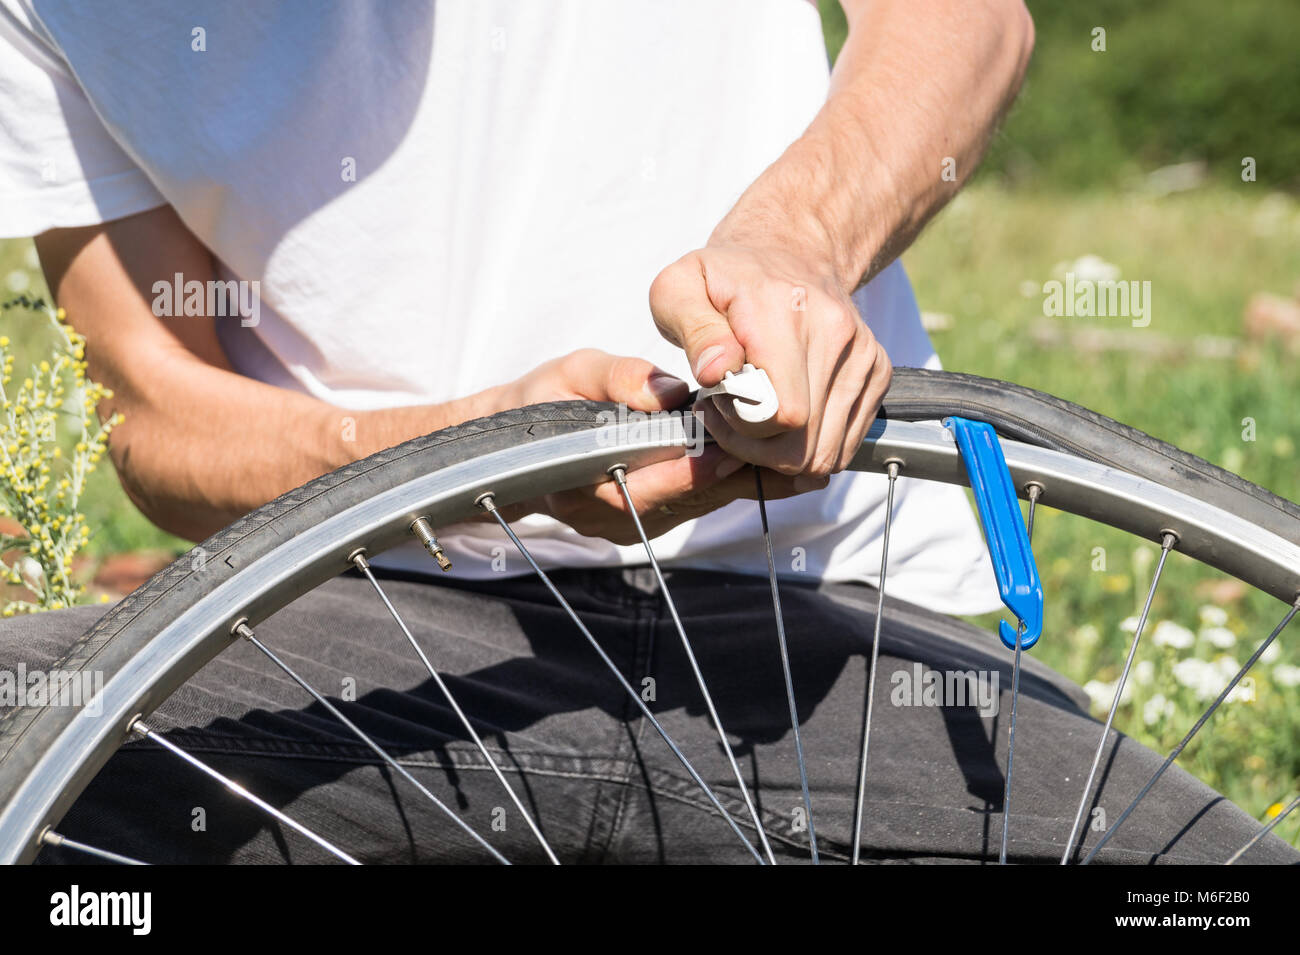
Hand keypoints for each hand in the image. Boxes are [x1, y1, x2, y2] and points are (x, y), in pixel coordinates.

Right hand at [491, 348, 809, 543]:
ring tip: (793, 466)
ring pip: (693, 508)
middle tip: (786, 461)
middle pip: (681, 502)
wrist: (509, 444)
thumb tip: (669, 394)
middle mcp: (605, 516)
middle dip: (734, 480)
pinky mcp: (643, 522)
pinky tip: (765, 471)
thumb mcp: (570, 374)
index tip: (728, 448)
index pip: (642, 487)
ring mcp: (624, 527)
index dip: (688, 470)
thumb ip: (617, 380)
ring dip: (741, 487)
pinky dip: (727, 486)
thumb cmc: (539, 404)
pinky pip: (692, 505)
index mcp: (581, 483)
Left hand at [649, 243, 891, 483]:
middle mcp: (836, 334)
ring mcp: (863, 355)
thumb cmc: (724, 278)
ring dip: (783, 451)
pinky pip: (845, 443)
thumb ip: (694, 331)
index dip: (742, 428)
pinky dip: (810, 444)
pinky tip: (781, 414)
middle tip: (728, 416)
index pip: (782, 414)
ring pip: (826, 452)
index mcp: (786, 313)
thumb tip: (717, 372)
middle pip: (805, 445)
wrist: (788, 250)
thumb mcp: (679, 288)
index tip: (715, 405)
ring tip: (752, 414)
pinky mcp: (877, 371)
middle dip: (758, 448)